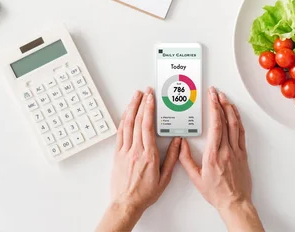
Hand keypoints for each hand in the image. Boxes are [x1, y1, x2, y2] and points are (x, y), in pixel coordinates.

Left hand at [96, 89, 181, 231]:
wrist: (127, 203)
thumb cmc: (145, 193)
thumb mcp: (165, 178)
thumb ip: (172, 158)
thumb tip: (177, 142)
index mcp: (148, 155)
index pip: (147, 126)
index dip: (149, 109)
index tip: (151, 98)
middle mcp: (135, 150)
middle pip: (137, 121)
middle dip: (141, 103)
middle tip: (145, 92)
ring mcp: (125, 151)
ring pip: (127, 125)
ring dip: (131, 108)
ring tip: (135, 97)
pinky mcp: (117, 154)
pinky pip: (120, 133)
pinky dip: (123, 120)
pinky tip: (126, 113)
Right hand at [179, 87, 263, 231]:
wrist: (234, 202)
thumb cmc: (216, 192)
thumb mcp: (195, 178)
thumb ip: (186, 159)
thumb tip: (181, 144)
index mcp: (213, 154)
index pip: (216, 125)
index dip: (214, 108)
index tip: (211, 97)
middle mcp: (226, 150)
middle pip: (226, 120)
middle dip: (220, 103)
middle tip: (216, 92)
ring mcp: (236, 151)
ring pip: (235, 124)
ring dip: (230, 109)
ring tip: (225, 98)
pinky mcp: (243, 154)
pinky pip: (241, 133)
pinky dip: (238, 120)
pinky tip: (235, 114)